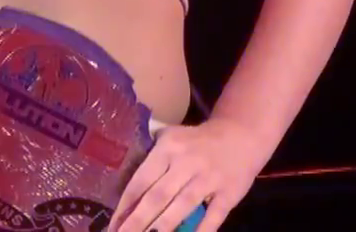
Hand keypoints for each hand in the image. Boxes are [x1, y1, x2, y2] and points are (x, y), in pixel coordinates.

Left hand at [109, 117, 271, 231]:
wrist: (242, 134)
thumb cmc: (198, 140)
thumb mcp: (172, 137)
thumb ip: (150, 155)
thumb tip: (125, 186)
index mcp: (168, 148)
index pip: (142, 180)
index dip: (126, 205)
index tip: (113, 225)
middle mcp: (187, 163)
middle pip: (158, 197)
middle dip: (137, 221)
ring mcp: (209, 178)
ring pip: (182, 207)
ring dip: (162, 228)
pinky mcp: (229, 193)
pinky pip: (213, 217)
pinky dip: (200, 231)